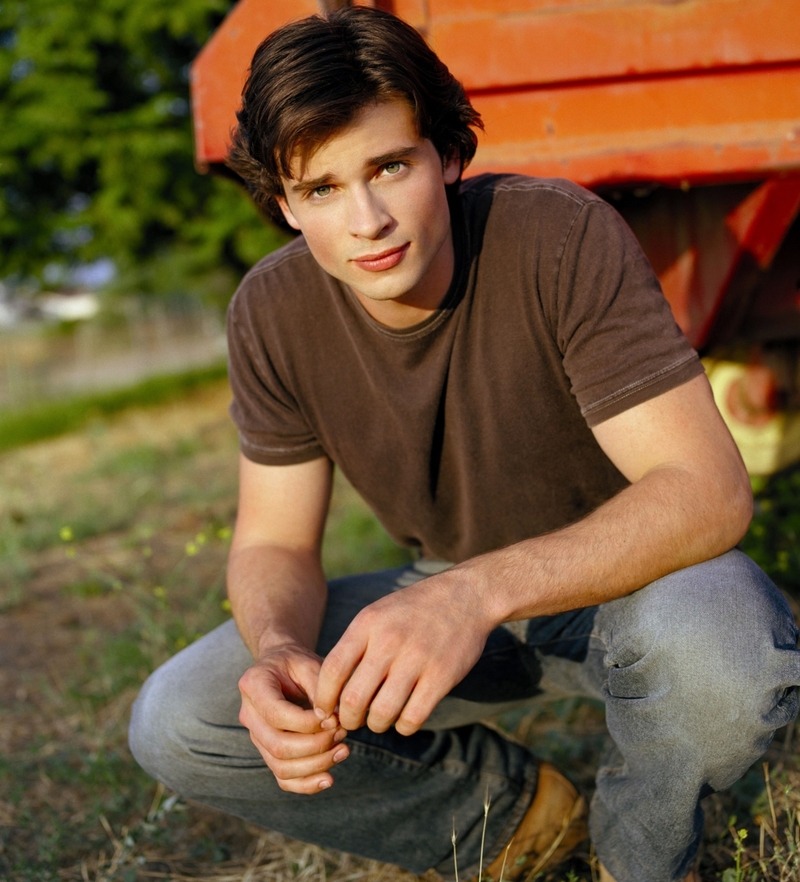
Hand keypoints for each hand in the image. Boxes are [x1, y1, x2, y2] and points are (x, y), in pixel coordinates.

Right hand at [238, 643, 349, 793]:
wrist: (282, 666)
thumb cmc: (297, 663)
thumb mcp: (310, 663)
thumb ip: (320, 688)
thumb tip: (333, 720)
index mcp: (253, 685)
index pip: (277, 715)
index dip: (309, 723)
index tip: (335, 718)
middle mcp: (249, 714)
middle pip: (277, 746)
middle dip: (316, 746)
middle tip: (342, 733)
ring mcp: (256, 736)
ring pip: (281, 766)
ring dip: (316, 765)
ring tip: (343, 750)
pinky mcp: (267, 751)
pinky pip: (283, 777)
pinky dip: (306, 784)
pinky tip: (329, 779)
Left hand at [314, 571, 493, 735]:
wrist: (466, 596)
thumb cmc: (414, 610)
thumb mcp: (378, 614)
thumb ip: (355, 646)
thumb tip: (331, 691)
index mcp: (368, 623)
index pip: (332, 670)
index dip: (324, 698)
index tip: (326, 710)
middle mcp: (389, 640)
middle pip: (353, 698)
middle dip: (348, 719)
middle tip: (353, 720)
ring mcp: (417, 658)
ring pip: (382, 713)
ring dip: (376, 725)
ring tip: (378, 720)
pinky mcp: (442, 676)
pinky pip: (413, 717)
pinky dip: (403, 726)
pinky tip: (404, 718)